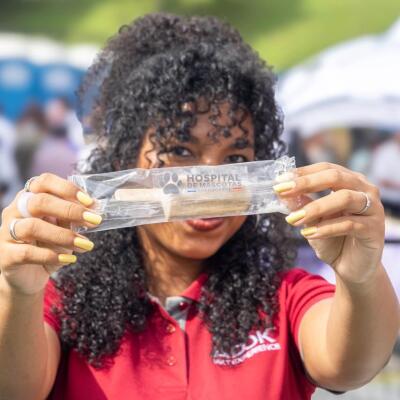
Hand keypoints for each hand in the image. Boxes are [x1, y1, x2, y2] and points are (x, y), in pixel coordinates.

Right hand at [0, 173, 101, 294]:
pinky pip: (27, 253)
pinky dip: (52, 256)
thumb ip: (72, 216)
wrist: (26, 275)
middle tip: (94, 220)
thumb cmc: (47, 245)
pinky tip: (69, 259)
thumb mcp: (62, 228)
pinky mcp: (5, 256)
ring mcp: (6, 233)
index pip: (44, 182)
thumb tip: (94, 207)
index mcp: (29, 198)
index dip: (68, 189)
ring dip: (64, 236)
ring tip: (85, 244)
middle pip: (39, 202)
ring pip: (33, 227)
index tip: (90, 202)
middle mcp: (15, 211)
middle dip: (70, 210)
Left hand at [274, 162, 384, 284]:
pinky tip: (308, 233)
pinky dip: (326, 228)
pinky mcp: (375, 229)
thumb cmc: (332, 239)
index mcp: (350, 181)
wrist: (351, 267)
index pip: (326, 168)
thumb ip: (301, 204)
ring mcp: (373, 208)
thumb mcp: (311, 220)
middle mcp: (365, 189)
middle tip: (283, 191)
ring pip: (345, 198)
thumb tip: (281, 192)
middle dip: (306, 183)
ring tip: (294, 218)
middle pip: (336, 177)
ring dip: (315, 207)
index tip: (279, 181)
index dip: (302, 173)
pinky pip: (349, 223)